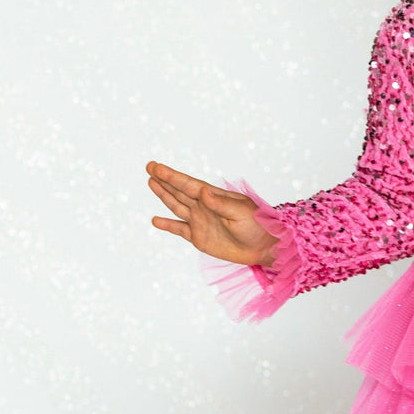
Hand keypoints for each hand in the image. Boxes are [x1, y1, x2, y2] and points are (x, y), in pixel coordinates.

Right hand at [145, 161, 279, 266]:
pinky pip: (179, 230)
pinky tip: (155, 220)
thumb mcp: (242, 213)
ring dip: (164, 195)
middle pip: (179, 191)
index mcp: (214, 197)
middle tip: (149, 166)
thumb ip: (221, 204)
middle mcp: (204, 206)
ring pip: (176, 206)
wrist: (264, 247)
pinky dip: (168, 225)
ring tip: (151, 182)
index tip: (156, 167)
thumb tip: (203, 191)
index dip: (172, 176)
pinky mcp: (199, 237)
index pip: (188, 184)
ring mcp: (200, 221)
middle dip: (164, 179)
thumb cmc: (258, 225)